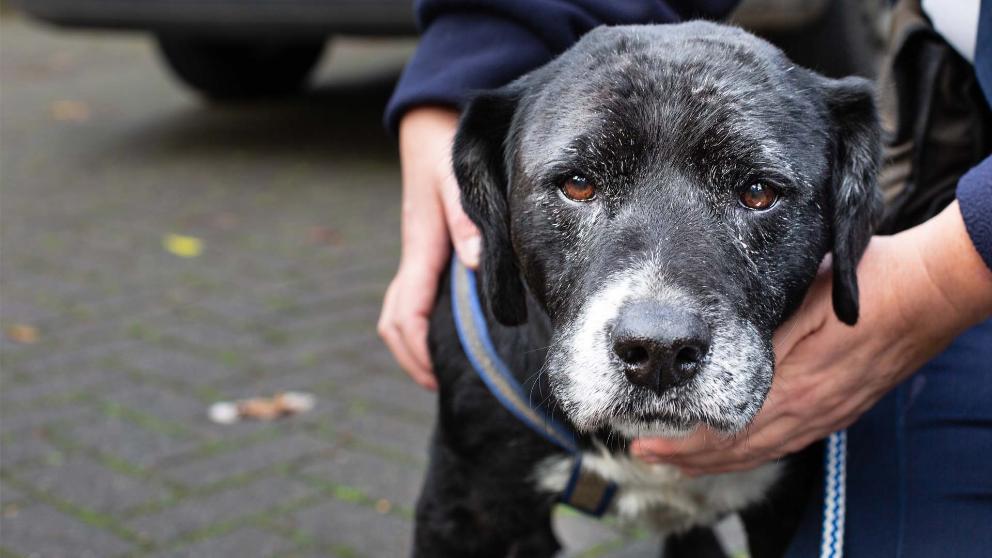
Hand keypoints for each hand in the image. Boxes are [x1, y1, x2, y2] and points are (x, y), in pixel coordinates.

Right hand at [378, 107, 481, 389]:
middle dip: (410, 356)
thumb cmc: (444, 150)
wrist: (428, 126)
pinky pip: (412, 294)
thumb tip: (473, 264)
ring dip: (411, 342)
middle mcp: (414, 256)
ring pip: (399, 309)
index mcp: (421, 247)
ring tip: (436, 369)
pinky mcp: (425, 247)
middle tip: (436, 384)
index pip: (408, 312)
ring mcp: (416, 253)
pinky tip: (445, 329)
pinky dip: (419, 322)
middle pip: (394, 321)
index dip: (418, 348)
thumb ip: (466, 221)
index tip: (436, 375)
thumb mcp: (456, 180)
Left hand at [632, 201, 991, 474]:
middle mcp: (808, 412)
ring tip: (682, 461)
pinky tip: (742, 447)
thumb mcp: (800, 302)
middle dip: (688, 459)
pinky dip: (754, 450)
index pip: (724, 434)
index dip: (682, 445)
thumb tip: (711, 352)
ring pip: (761, 450)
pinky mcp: (841, 408)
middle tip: (648, 457)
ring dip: (718, 460)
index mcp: (793, 389)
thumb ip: (759, 334)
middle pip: (737, 452)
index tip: (645, 445)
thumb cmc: (864, 290)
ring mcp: (827, 414)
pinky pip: (788, 441)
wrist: (929, 295)